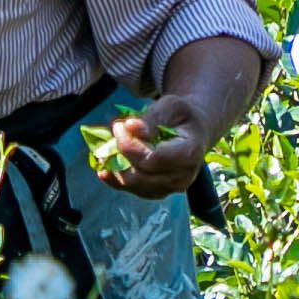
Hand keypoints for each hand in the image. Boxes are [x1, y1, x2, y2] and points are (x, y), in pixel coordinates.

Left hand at [88, 93, 215, 197]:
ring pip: (137, 186)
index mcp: (189, 153)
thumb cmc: (182, 116)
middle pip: (143, 175)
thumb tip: (129, 127)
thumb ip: (151, 118)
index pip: (153, 158)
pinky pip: (136, 191)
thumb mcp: (170, 106)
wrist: (194, 132)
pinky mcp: (161, 191)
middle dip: (122, 155)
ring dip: (117, 170)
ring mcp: (172, 187)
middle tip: (112, 134)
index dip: (131, 146)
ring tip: (105, 151)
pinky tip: (105, 170)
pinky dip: (118, 180)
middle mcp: (183, 176)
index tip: (119, 126)